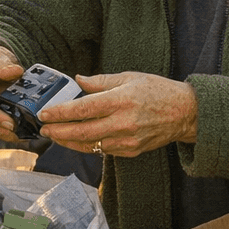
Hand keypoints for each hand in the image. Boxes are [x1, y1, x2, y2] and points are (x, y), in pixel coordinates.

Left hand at [37, 71, 197, 157]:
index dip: (60, 113)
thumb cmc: (158, 91)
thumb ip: (101, 81)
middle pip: (81, 132)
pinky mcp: (130, 151)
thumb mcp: (129, 77)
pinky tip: (79, 140)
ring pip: (89, 145)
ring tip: (56, 136)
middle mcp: (122, 122)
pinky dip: (88, 145)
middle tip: (44, 130)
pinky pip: (103, 150)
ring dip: (69, 142)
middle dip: (58, 132)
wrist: (185, 113)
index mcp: (120, 100)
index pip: (82, 109)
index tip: (45, 114)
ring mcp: (126, 140)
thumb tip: (78, 80)